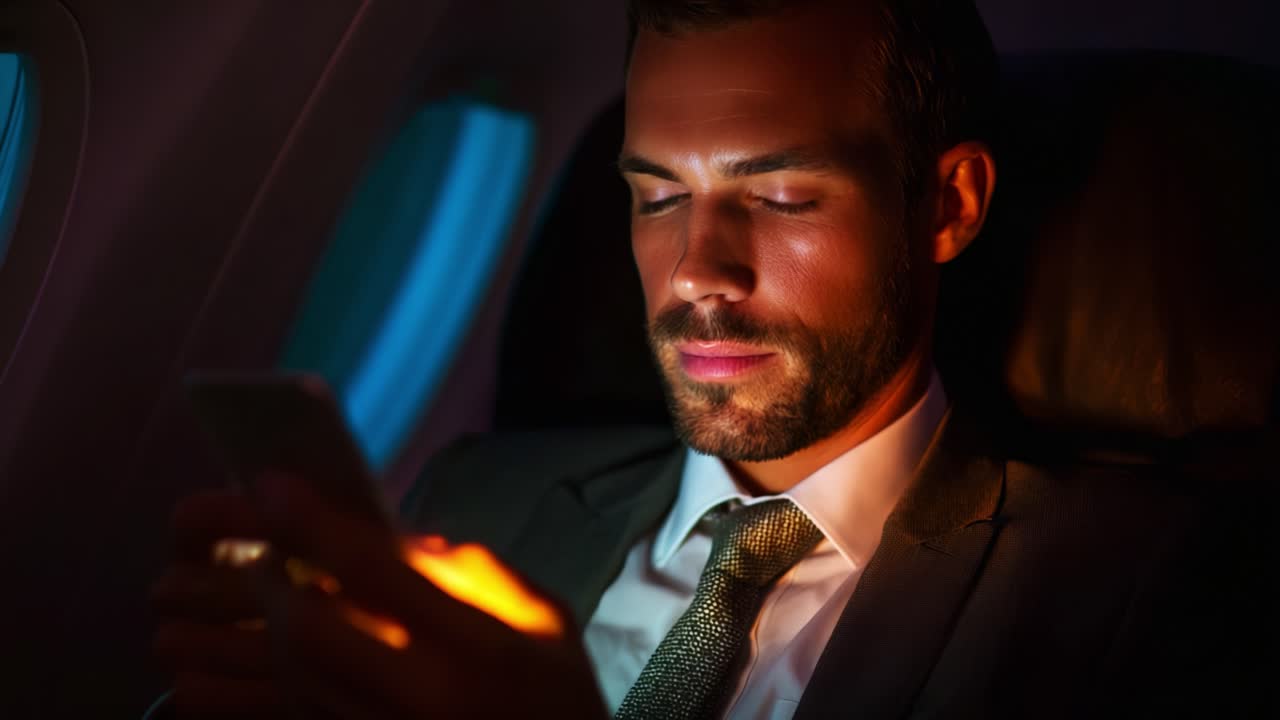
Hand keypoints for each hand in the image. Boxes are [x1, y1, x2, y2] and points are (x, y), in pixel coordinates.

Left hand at [159, 474, 608, 718]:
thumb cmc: (558, 693)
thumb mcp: (544, 618)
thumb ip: (476, 574)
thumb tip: (401, 544)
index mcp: (474, 650)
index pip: (373, 574)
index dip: (313, 524)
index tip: (274, 485)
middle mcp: (418, 699)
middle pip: (307, 631)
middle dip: (274, 582)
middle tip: (270, 550)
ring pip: (293, 676)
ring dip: (275, 625)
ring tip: (282, 590)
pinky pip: (301, 711)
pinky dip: (289, 671)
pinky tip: (303, 646)